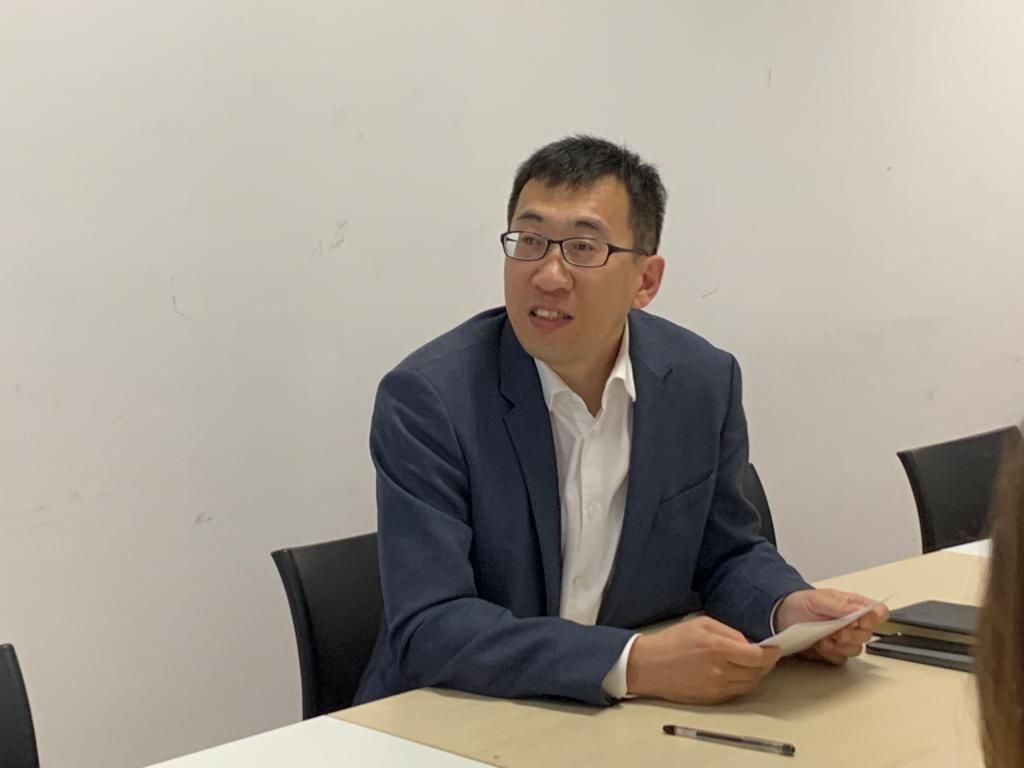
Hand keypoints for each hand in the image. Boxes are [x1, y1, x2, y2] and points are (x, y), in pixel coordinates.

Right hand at [625, 616, 780, 703]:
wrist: (648, 666)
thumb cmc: (673, 640)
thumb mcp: (701, 624)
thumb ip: (729, 632)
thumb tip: (748, 644)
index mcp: (717, 648)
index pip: (757, 657)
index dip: (771, 653)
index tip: (775, 648)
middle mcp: (720, 671)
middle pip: (757, 672)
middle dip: (765, 664)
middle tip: (766, 656)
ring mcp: (716, 688)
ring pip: (749, 684)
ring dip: (755, 675)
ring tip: (751, 664)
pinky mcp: (712, 699)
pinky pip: (736, 692)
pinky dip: (742, 683)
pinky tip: (736, 673)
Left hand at [775, 589, 889, 664]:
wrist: (780, 617)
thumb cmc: (800, 603)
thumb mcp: (818, 598)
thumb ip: (840, 606)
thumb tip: (862, 610)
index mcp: (853, 606)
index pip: (878, 612)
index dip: (874, 618)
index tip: (861, 620)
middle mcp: (852, 623)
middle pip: (868, 634)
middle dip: (852, 635)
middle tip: (838, 632)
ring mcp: (843, 639)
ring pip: (856, 649)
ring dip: (840, 646)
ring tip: (824, 639)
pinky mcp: (833, 652)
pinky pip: (841, 659)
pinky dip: (831, 655)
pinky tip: (820, 646)